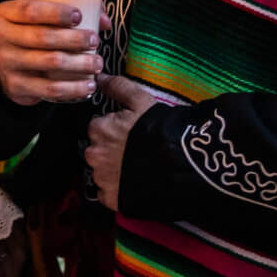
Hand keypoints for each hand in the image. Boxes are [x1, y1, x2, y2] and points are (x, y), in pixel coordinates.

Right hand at [0, 0, 100, 106]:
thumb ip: (72, 12)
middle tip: (94, 40)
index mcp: (4, 13)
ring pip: (49, 62)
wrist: (9, 66)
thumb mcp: (41, 17)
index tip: (79, 16)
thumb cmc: (32, 34)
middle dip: (74, 39)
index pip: (28, 10)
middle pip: (41, 37)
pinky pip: (49, 89)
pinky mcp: (15, 85)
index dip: (56, 12)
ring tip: (97, 63)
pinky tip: (88, 85)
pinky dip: (73, 88)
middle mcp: (0, 36)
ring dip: (79, 63)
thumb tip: (103, 21)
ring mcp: (6, 62)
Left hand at [84, 75, 160, 212]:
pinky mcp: (112, 199)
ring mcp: (102, 179)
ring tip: (138, 170)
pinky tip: (135, 185)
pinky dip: (118, 191)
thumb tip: (98, 77)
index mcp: (97, 129)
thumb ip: (117, 87)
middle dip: (111, 152)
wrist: (183, 164)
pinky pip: (108, 195)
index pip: (98, 129)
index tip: (131, 135)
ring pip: (101, 173)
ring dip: (113, 172)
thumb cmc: (162, 129)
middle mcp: (93, 154)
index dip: (115, 131)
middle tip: (135, 153)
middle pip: (97, 152)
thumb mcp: (141, 100)